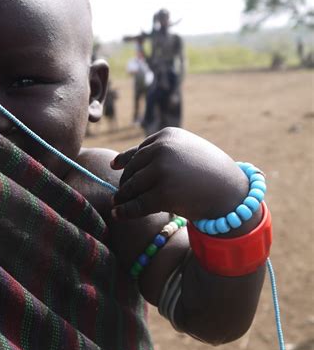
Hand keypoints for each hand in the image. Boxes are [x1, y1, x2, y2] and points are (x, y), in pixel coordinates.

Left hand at [110, 127, 248, 220]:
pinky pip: (137, 204)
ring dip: (123, 196)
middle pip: (133, 168)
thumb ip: (161, 152)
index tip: (115, 167)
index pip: (139, 150)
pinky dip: (125, 210)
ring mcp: (162, 170)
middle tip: (119, 194)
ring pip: (131, 186)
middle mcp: (162, 149)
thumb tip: (120, 161)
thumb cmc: (210, 172)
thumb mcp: (187, 152)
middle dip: (126, 182)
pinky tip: (118, 214)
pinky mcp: (163, 193)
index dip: (126, 161)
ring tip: (118, 203)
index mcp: (167, 136)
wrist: (233, 192)